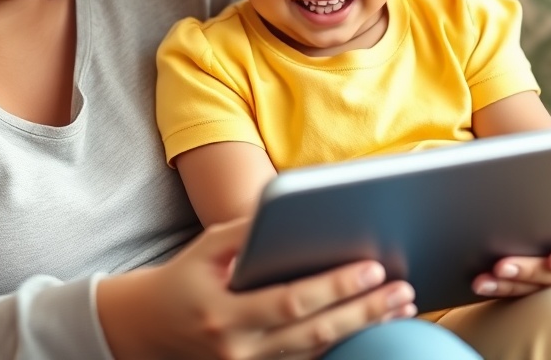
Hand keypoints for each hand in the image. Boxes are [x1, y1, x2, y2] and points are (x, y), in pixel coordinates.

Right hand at [97, 218, 416, 359]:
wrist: (147, 329)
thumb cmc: (184, 277)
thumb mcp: (209, 246)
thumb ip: (249, 231)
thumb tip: (292, 206)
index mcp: (225, 313)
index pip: (291, 300)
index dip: (335, 286)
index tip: (372, 267)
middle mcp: (238, 350)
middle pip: (314, 333)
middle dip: (363, 311)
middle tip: (402, 290)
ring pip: (317, 353)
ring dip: (362, 330)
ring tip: (400, 307)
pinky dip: (340, 346)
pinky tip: (370, 330)